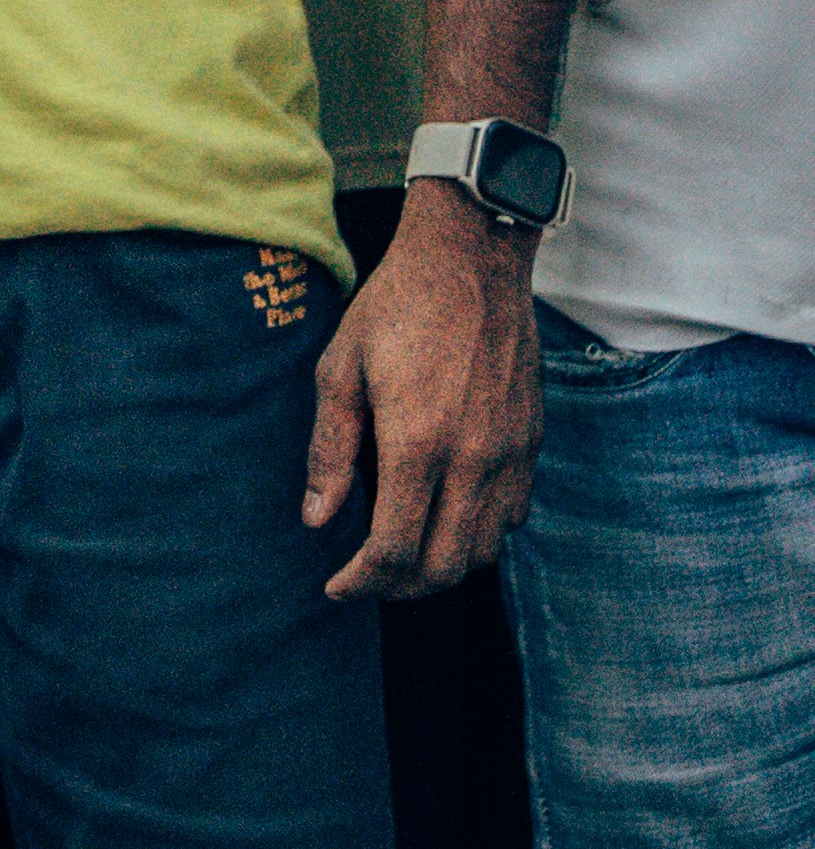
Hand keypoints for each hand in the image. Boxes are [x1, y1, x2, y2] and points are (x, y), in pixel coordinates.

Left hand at [303, 196, 540, 597]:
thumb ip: (330, 450)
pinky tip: (447, 517)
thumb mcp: (341, 368)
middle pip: (444, 567)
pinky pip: (512, 518)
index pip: (396, 550)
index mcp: (418, 443)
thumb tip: (316, 520)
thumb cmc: (397, 305)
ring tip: (403, 557)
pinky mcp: (531, 444)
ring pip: (482, 551)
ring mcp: (510, 455)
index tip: (337, 586)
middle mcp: (473, 460)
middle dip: (400, 589)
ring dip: (441, 568)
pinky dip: (478, 536)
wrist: (472, 259)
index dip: (362, 581)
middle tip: (366, 580)